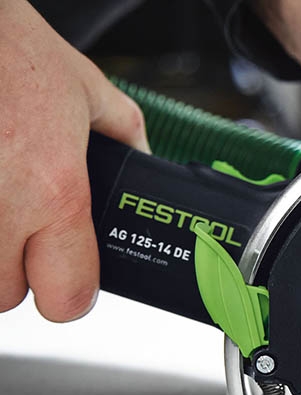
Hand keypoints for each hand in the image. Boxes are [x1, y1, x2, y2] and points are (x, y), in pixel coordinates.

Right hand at [0, 0, 148, 320]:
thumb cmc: (7, 46)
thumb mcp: (84, 87)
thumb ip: (123, 133)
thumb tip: (145, 161)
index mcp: (55, 191)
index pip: (67, 299)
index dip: (70, 293)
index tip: (66, 277)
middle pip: (6, 295)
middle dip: (14, 270)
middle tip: (17, 229)